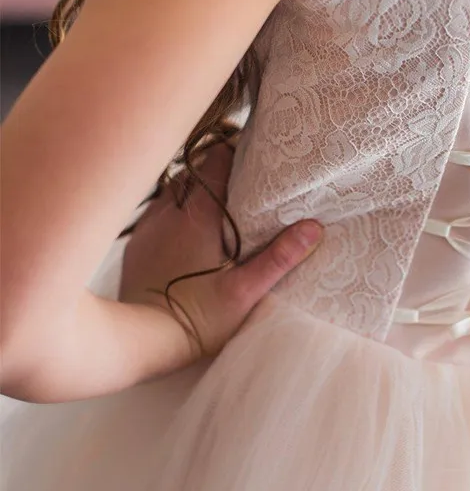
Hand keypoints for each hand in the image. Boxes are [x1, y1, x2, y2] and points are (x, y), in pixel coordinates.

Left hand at [120, 142, 320, 357]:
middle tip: (236, 179)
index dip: (232, 151)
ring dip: (191, 192)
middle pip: (192, 172)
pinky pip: (154, 214)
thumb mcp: (244, 292)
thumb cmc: (197, 319)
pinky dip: (171, 213)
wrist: (140, 339)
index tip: (249, 153)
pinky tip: (182, 232)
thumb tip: (313, 228)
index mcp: (198, 217)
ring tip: (211, 205)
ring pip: (171, 192)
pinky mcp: (135, 245)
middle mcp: (168, 212)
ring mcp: (147, 227)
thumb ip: (278, 258)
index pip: (214, 162)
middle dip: (212, 170)